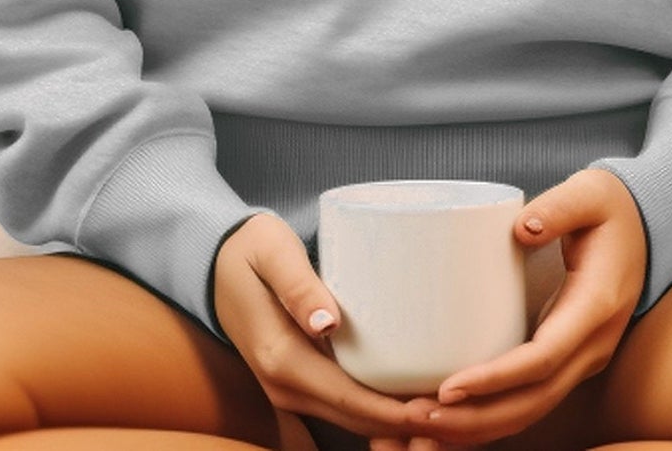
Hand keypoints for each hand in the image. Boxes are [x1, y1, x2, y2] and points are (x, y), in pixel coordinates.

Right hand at [213, 211, 442, 447]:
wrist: (211, 263)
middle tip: (460, 412)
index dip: (396, 411)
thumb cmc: (248, 249)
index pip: (350, 399)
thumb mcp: (271, 254)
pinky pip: (342, 406)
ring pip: (352, 419)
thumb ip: (298, 286)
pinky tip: (412, 401)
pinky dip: (377, 411)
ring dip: (395, 421)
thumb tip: (328, 323)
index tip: (440, 406)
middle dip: (406, 423)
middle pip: (357, 419)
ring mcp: (288, 388)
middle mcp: (283, 385)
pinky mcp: (297, 381)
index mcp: (280, 358)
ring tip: (447, 410)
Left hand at [388, 168, 644, 448]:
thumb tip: (522, 227)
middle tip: (418, 415)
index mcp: (595, 307)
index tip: (449, 386)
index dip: (496, 378)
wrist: (649, 229)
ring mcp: (584, 359)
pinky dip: (493, 418)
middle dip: (476, 417)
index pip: (543, 359)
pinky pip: (531, 401)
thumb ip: (560, 207)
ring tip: (424, 424)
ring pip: (532, 410)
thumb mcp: (591, 194)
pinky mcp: (569, 361)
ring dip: (480, 426)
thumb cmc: (612, 210)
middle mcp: (593, 345)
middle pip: (534, 401)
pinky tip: (454, 422)